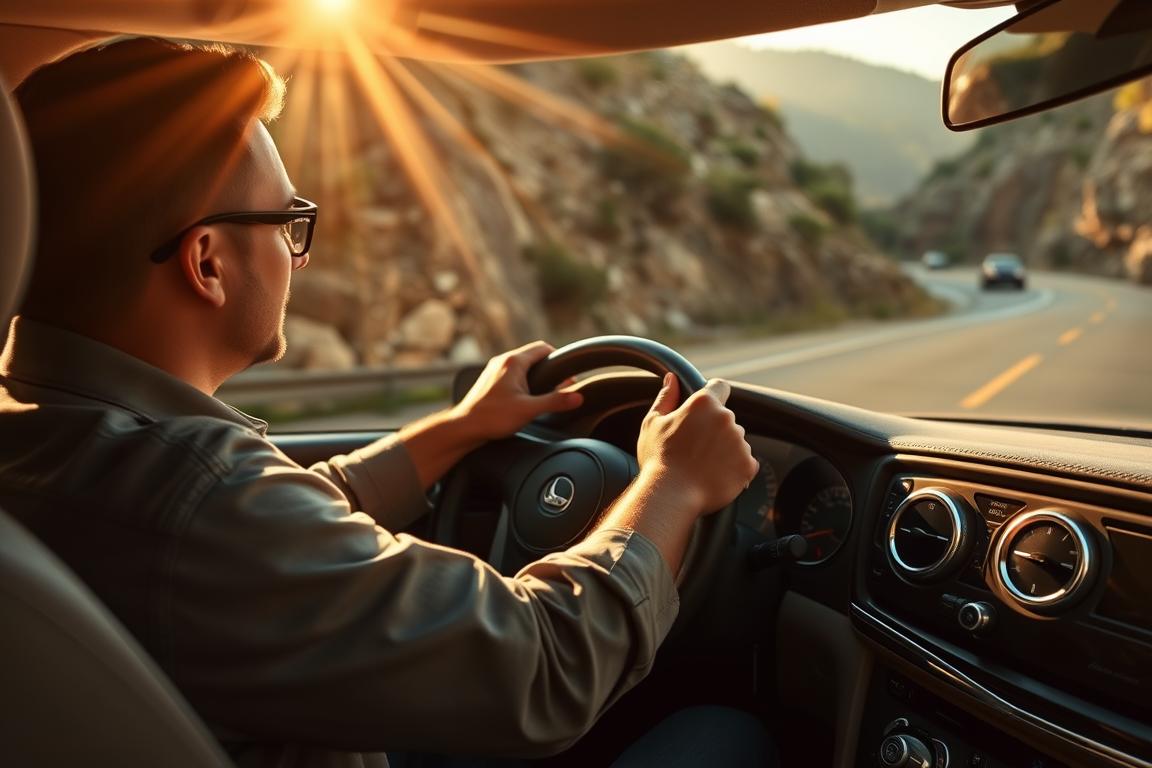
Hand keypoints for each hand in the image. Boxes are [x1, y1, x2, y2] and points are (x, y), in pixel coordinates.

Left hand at [450, 341, 583, 443]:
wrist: (464, 427)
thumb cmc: (493, 418)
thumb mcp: (529, 410)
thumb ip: (555, 402)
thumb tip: (578, 396)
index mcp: (514, 362)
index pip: (543, 348)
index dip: (559, 359)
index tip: (568, 375)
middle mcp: (503, 361)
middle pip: (533, 355)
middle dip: (549, 369)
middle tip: (559, 386)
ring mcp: (494, 370)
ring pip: (522, 365)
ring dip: (536, 375)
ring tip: (544, 393)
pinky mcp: (490, 380)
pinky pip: (512, 373)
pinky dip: (523, 381)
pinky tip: (525, 398)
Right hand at [635, 374, 758, 515]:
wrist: (669, 496)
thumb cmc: (658, 460)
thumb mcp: (653, 423)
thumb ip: (666, 397)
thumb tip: (672, 378)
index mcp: (704, 403)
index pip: (720, 386)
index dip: (713, 395)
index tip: (705, 411)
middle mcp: (726, 418)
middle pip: (726, 418)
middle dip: (714, 430)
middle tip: (694, 449)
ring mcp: (740, 442)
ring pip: (736, 441)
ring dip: (725, 450)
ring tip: (702, 466)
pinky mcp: (748, 465)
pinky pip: (745, 463)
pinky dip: (734, 470)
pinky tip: (714, 477)